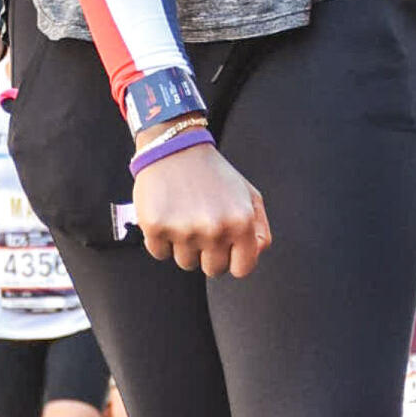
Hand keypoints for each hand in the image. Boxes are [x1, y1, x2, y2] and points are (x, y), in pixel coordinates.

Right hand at [133, 140, 271, 277]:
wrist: (174, 146)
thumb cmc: (213, 174)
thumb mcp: (249, 195)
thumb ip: (260, 229)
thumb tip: (255, 254)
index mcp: (241, 222)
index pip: (241, 269)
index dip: (232, 259)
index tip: (225, 247)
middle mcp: (215, 228)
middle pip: (212, 270)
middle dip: (208, 253)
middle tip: (202, 225)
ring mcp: (184, 229)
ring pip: (185, 263)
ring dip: (184, 245)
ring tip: (184, 215)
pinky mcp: (155, 227)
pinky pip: (159, 253)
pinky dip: (160, 239)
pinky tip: (167, 214)